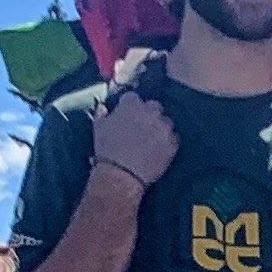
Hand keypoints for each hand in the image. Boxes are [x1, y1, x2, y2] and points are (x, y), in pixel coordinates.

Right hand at [90, 59, 179, 186]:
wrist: (122, 173)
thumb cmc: (107, 149)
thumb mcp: (99, 128)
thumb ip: (102, 114)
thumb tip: (103, 108)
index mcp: (132, 105)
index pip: (132, 97)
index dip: (129, 106)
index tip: (126, 115)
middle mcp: (151, 112)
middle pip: (153, 107)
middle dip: (148, 114)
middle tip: (141, 127)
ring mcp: (164, 127)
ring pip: (165, 122)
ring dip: (160, 128)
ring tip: (151, 140)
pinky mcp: (173, 143)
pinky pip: (173, 138)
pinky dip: (167, 142)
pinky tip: (158, 150)